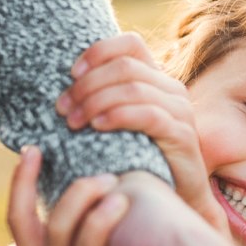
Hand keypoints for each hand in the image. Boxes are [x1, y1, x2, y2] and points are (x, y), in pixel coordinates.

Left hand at [57, 33, 224, 232]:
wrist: (176, 201)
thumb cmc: (140, 163)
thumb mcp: (119, 127)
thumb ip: (104, 102)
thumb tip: (62, 87)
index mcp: (157, 80)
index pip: (130, 45)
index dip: (98, 52)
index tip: (71, 74)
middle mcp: (172, 90)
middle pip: (125, 66)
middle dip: (87, 84)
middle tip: (62, 108)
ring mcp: (180, 112)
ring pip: (134, 88)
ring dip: (95, 101)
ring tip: (72, 122)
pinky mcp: (183, 135)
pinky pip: (148, 115)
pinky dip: (118, 116)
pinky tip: (97, 127)